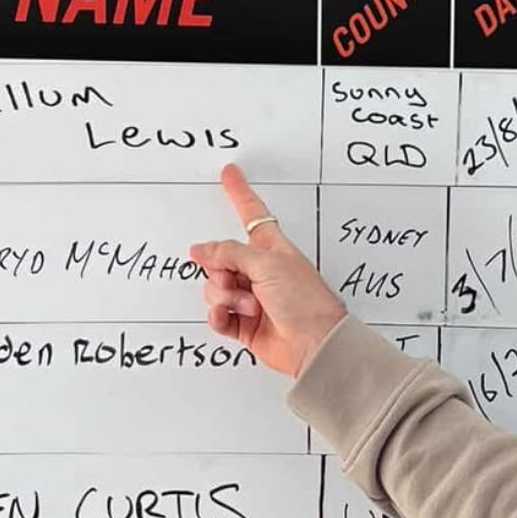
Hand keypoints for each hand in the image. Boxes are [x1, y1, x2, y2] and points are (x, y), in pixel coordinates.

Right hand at [187, 164, 349, 376]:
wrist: (314, 344)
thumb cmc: (305, 301)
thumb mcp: (267, 264)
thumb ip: (230, 253)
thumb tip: (201, 250)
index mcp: (271, 248)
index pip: (251, 213)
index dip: (239, 193)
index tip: (230, 173)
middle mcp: (260, 270)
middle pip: (221, 258)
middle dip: (220, 269)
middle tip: (236, 280)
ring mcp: (251, 297)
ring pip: (215, 288)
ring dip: (226, 297)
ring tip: (249, 305)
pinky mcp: (245, 324)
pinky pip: (218, 315)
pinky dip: (220, 317)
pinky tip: (232, 318)